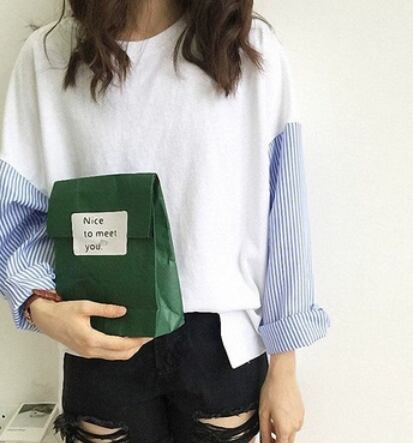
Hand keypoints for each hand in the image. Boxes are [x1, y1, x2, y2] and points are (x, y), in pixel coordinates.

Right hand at [30, 298, 153, 359]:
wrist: (45, 319)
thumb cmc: (62, 312)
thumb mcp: (85, 306)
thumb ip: (105, 309)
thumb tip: (123, 311)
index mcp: (91, 340)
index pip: (120, 345)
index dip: (136, 341)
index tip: (147, 335)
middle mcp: (91, 350)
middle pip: (120, 355)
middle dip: (136, 347)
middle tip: (147, 336)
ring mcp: (88, 353)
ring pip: (114, 356)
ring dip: (128, 349)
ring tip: (138, 337)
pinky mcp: (86, 351)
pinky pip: (107, 354)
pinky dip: (118, 349)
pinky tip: (123, 338)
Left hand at [259, 351, 303, 441]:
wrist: (282, 375)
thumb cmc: (273, 390)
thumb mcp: (263, 413)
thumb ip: (264, 431)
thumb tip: (264, 440)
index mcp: (285, 427)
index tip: (268, 441)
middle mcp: (295, 425)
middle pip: (287, 441)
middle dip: (277, 439)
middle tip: (268, 433)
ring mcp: (300, 418)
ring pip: (291, 432)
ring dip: (282, 431)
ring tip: (271, 420)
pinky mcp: (301, 412)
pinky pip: (294, 423)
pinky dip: (287, 422)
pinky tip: (278, 413)